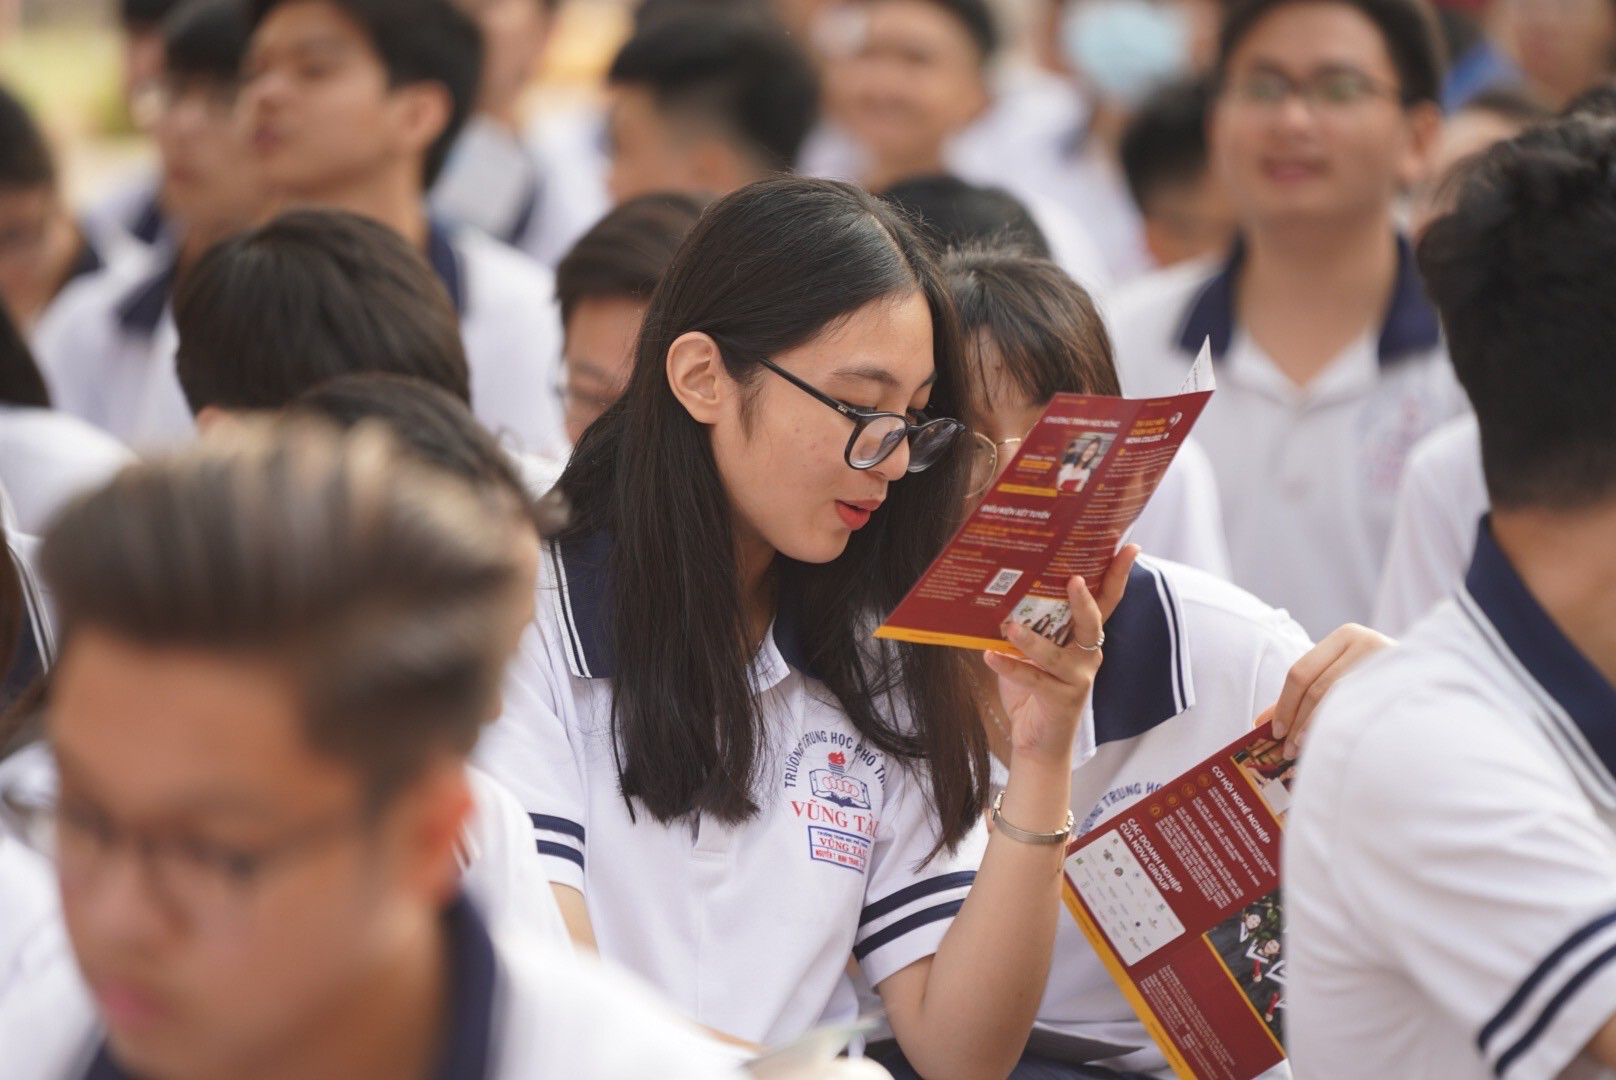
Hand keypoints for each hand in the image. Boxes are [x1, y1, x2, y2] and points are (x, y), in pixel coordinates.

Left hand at [984, 546, 1138, 763]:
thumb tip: (1004, 590)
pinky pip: (1034, 680)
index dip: (1118, 575)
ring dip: (1032, 639)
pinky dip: (1010, 667)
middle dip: (1084, 599)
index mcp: (1084, 638)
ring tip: (1009, 625)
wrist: (1037, 740)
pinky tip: (990, 656)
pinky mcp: (1061, 700)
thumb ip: (1029, 624)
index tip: (1129, 547)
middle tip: (1073, 579)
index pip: (1106, 601)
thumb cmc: (1033, 688)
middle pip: (1092, 622)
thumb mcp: (1032, 651)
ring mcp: (1077, 679)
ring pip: (1057, 654)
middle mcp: (1087, 656)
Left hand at [1269, 623, 1394, 757]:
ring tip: (1304, 752)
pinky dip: (1342, 726)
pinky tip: (1335, 743)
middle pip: (1317, 686)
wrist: (1436, 679)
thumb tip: (1261, 721)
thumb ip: (1302, 697)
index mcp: (1345, 636)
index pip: (1300, 672)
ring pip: (1339, 698)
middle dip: (1297, 721)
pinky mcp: (1405, 679)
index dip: (1284, 705)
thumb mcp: (1339, 679)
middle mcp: (1366, 640)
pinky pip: (1365, 706)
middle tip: (1287, 750)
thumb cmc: (1379, 683)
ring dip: (1315, 728)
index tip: (1274, 732)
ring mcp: (1388, 659)